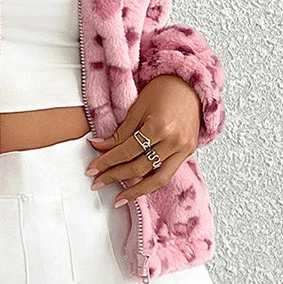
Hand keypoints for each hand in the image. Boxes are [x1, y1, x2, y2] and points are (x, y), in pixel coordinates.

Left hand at [86, 74, 200, 205]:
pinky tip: (138, 189)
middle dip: (116, 176)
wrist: (190, 84)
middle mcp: (173, 141)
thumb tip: (99, 147)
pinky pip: (168, 173)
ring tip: (119, 199)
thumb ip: (120, 132)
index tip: (92, 169)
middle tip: (97, 182)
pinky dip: (152, 183)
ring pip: (157, 178)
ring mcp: (184, 149)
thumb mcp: (137, 108)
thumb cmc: (163, 90)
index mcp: (159, 127)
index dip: (107, 161)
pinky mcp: (188, 152)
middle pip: (140, 167)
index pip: (127, 151)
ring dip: (136, 190)